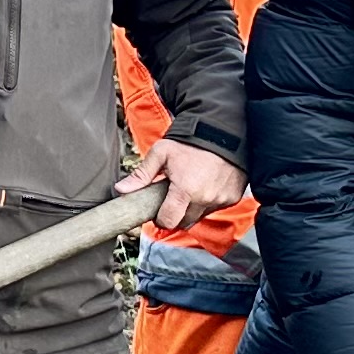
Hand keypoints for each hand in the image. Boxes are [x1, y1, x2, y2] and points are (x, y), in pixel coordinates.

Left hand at [123, 137, 245, 231]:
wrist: (222, 131)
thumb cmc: (189, 141)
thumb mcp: (161, 153)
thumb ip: (141, 174)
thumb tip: (121, 190)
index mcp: (185, 190)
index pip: (169, 221)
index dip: (160, 219)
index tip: (158, 212)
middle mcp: (205, 198)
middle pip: (184, 222)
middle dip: (175, 215)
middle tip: (171, 198)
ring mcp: (221, 199)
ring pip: (200, 216)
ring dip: (191, 209)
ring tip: (188, 189)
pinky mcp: (232, 197)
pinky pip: (215, 208)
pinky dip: (208, 202)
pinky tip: (204, 186)